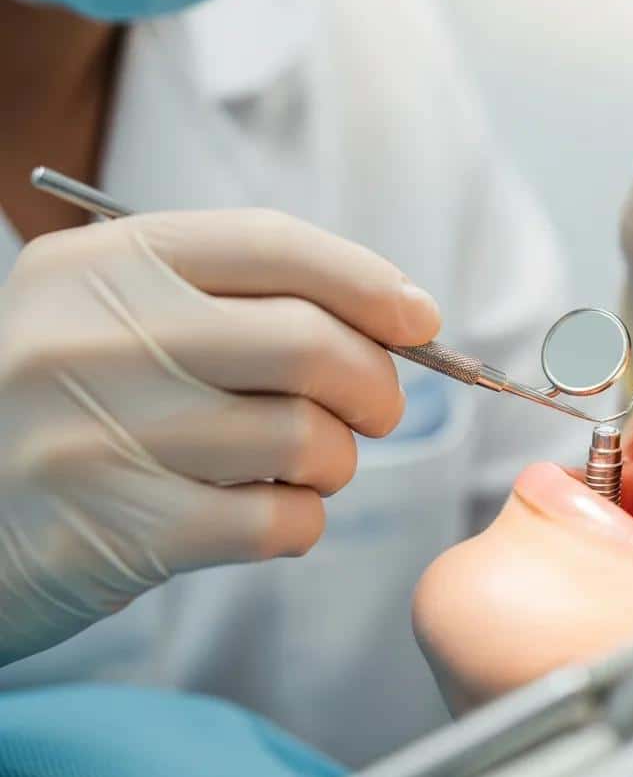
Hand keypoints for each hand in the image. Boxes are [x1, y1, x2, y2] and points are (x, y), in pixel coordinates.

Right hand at [0, 209, 439, 664]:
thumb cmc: (67, 408)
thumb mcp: (118, 318)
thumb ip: (236, 303)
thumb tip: (396, 317)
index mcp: (107, 264)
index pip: (274, 244)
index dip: (368, 280)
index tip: (421, 319)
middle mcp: (98, 337)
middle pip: (310, 344)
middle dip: (375, 384)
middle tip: (377, 410)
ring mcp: (104, 435)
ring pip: (306, 439)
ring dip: (334, 462)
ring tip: (302, 468)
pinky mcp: (120, 531)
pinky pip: (279, 521)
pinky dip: (301, 521)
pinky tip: (268, 516)